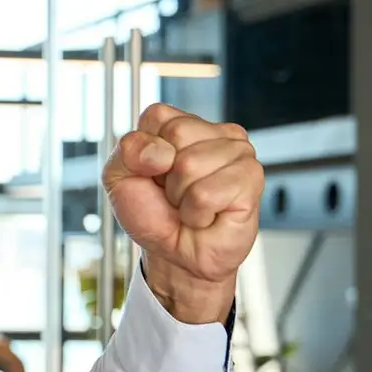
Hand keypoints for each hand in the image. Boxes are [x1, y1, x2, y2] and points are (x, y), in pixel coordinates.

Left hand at [103, 104, 262, 324]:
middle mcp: (214, 132)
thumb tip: (161, 151)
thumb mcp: (120, 179)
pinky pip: (207, 193)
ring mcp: (238, 153)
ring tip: (190, 206)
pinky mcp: (251, 179)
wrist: (177, 255)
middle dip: (165, 175)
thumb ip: (128, 151)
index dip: (144, 153)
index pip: (158, 115)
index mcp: (181, 124)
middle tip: (174, 194)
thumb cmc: (154, 215)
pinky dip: (197, 213)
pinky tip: (206, 217)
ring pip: (192, 164)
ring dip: (182, 197)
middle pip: (177, 134)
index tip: (152, 175)